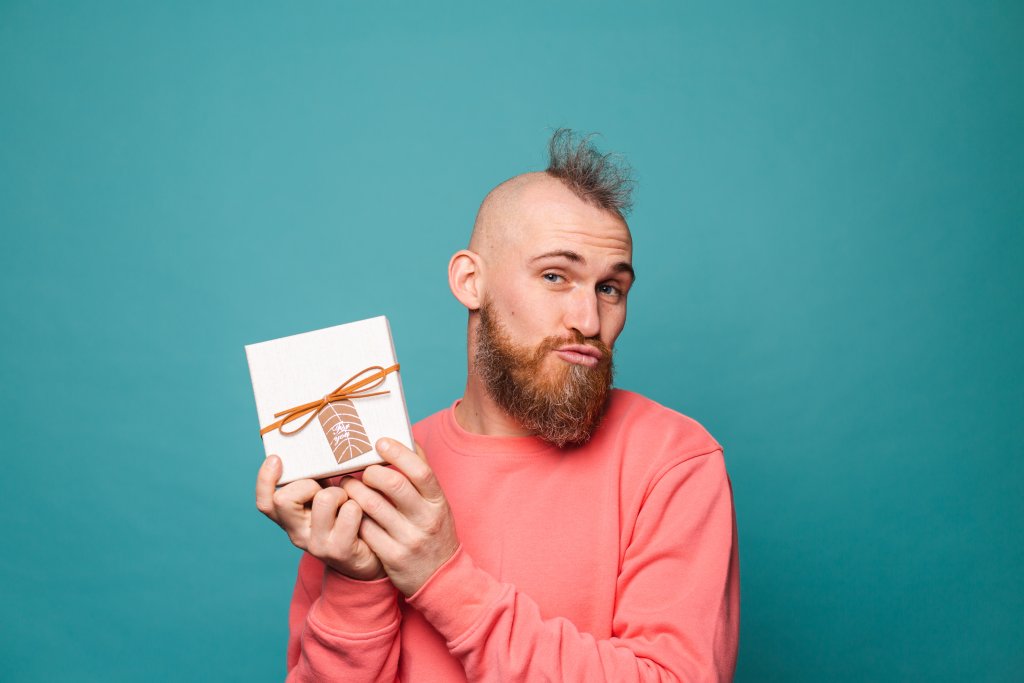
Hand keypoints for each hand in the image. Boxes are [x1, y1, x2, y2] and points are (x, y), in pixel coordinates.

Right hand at [255, 455, 384, 580]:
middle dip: (309, 484)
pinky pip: (349, 512)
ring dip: (341, 493)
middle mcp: (297, 534)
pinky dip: (358, 506)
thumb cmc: (347, 519)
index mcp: (289, 520)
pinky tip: (361, 515)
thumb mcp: (325, 499)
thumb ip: (314, 482)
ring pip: (323, 500)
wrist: (370, 559)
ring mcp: (317, 545)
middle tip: (328, 490)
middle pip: (284, 499)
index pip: (264, 503)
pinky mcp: (339, 551)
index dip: (265, 480)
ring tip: (348, 502)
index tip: (277, 459)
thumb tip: (317, 449)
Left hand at [340, 439, 459, 596]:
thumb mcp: (436, 503)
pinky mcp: (392, 557)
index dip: (398, 452)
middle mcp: (426, 519)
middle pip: (394, 484)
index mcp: (438, 502)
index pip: (420, 471)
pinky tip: (350, 510)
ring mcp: (409, 539)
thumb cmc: (434, 531)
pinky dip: (354, 516)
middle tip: (360, 470)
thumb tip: (407, 437)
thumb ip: (422, 473)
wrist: (441, 577)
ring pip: (372, 505)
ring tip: (348, 485)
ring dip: (354, 490)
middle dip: (370, 472)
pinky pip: (364, 529)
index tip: (380, 442)